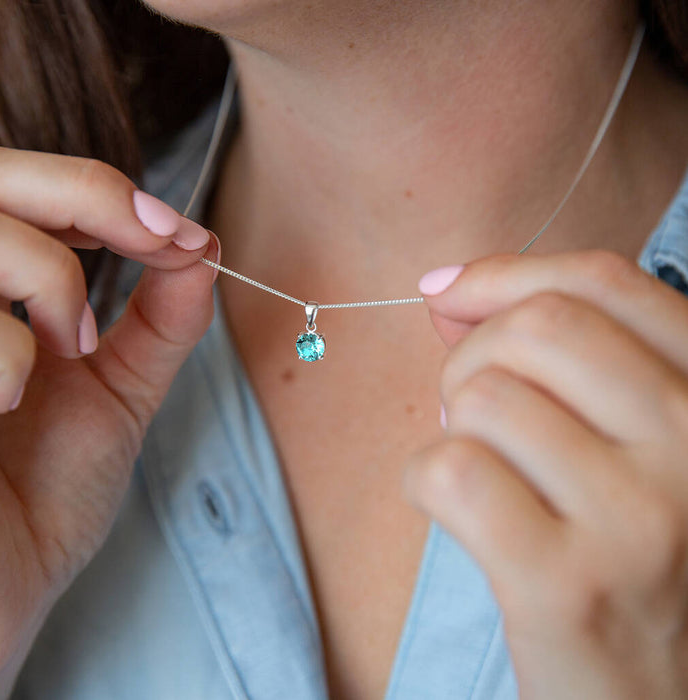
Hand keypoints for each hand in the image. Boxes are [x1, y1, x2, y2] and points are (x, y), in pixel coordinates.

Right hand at [0, 146, 218, 691]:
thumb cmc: (43, 495)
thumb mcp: (119, 391)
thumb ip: (162, 317)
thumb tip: (207, 246)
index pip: (29, 185)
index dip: (107, 191)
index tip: (183, 235)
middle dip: (87, 195)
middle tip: (153, 243)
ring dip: (44, 275)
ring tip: (69, 350)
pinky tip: (0, 399)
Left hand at [404, 251, 687, 699]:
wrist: (656, 695)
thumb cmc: (629, 552)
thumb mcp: (628, 440)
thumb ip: (556, 355)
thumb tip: (447, 289)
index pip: (602, 283)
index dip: (505, 275)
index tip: (448, 293)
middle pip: (537, 327)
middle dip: (472, 354)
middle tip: (471, 406)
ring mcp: (640, 518)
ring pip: (486, 398)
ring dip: (454, 425)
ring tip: (480, 467)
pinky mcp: (566, 585)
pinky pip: (454, 472)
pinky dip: (426, 479)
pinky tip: (455, 510)